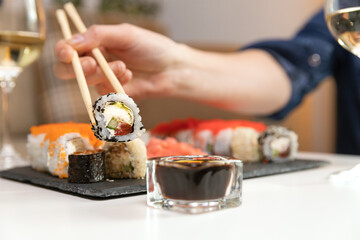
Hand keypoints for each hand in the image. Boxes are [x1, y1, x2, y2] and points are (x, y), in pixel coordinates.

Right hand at [54, 23, 181, 97]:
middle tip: (91, 65)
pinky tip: (129, 77)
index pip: (67, 48)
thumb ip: (98, 35)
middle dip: (77, 68)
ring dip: (104, 74)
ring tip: (124, 67)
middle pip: (66, 70)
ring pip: (87, 82)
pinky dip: (115, 85)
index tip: (67, 53)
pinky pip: (103, 94)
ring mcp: (102, 80)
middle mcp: (94, 62)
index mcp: (94, 43)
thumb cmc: (152, 47)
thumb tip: (71, 42)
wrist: (172, 69)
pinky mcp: (112, 95)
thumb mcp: (125, 34)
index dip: (62, 51)